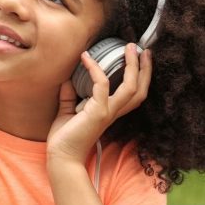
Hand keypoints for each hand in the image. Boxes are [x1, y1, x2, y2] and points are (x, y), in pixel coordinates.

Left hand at [47, 44, 152, 163]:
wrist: (61, 157)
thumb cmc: (64, 138)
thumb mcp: (66, 111)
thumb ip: (70, 95)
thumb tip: (68, 78)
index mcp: (109, 112)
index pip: (131, 94)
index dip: (137, 76)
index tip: (132, 57)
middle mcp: (113, 112)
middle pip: (139, 90)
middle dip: (143, 69)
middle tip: (141, 49)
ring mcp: (107, 112)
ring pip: (131, 87)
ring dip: (132, 65)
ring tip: (129, 48)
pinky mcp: (98, 112)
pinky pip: (102, 84)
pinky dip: (95, 68)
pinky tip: (85, 57)